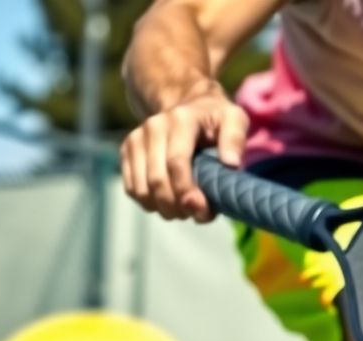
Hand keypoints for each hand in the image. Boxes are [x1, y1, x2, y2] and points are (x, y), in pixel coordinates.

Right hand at [121, 82, 247, 221]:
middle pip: (157, 181)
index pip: (176, 163)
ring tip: (182, 207)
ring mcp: (137, 139)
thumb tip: (231, 164)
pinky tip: (167, 201)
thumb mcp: (234, 120)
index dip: (187, 192)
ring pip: (142, 190)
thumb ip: (235, 139)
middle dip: (177, 207)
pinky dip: (149, 204)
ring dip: (163, 209)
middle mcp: (154, 127)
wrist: (186, 105)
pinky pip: (132, 190)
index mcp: (180, 120)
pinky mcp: (127, 151)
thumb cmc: (215, 120)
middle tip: (195, 213)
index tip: (201, 210)